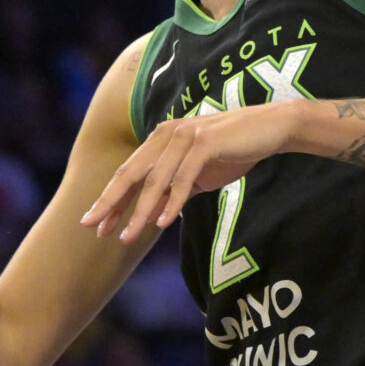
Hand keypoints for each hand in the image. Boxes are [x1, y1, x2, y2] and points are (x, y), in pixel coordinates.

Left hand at [81, 101, 300, 242]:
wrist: (272, 128)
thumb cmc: (235, 149)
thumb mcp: (198, 174)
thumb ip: (173, 189)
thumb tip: (149, 215)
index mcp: (162, 138)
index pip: (130, 172)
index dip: (111, 199)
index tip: (95, 224)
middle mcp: (168, 133)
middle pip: (132, 173)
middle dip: (111, 203)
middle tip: (92, 228)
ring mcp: (186, 136)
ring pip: (156, 180)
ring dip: (139, 211)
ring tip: (128, 237)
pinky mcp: (206, 142)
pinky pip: (184, 178)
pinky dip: (172, 201)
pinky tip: (162, 222)